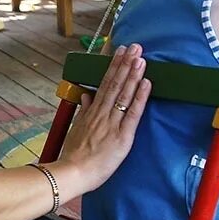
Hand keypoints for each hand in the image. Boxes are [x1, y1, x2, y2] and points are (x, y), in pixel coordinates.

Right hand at [59, 44, 150, 190]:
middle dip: (125, 64)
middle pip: (115, 84)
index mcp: (91, 112)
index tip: (120, 52)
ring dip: (133, 74)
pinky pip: (133, 113)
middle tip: (135, 46)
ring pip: (124, 94)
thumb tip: (86, 96)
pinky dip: (140, 97)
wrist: (72, 172)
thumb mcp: (76, 130)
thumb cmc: (73, 156)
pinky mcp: (122, 136)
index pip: (104, 84)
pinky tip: (146, 83)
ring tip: (141, 58)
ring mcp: (112, 123)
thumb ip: (83, 112)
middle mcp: (102, 114)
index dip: (113, 67)